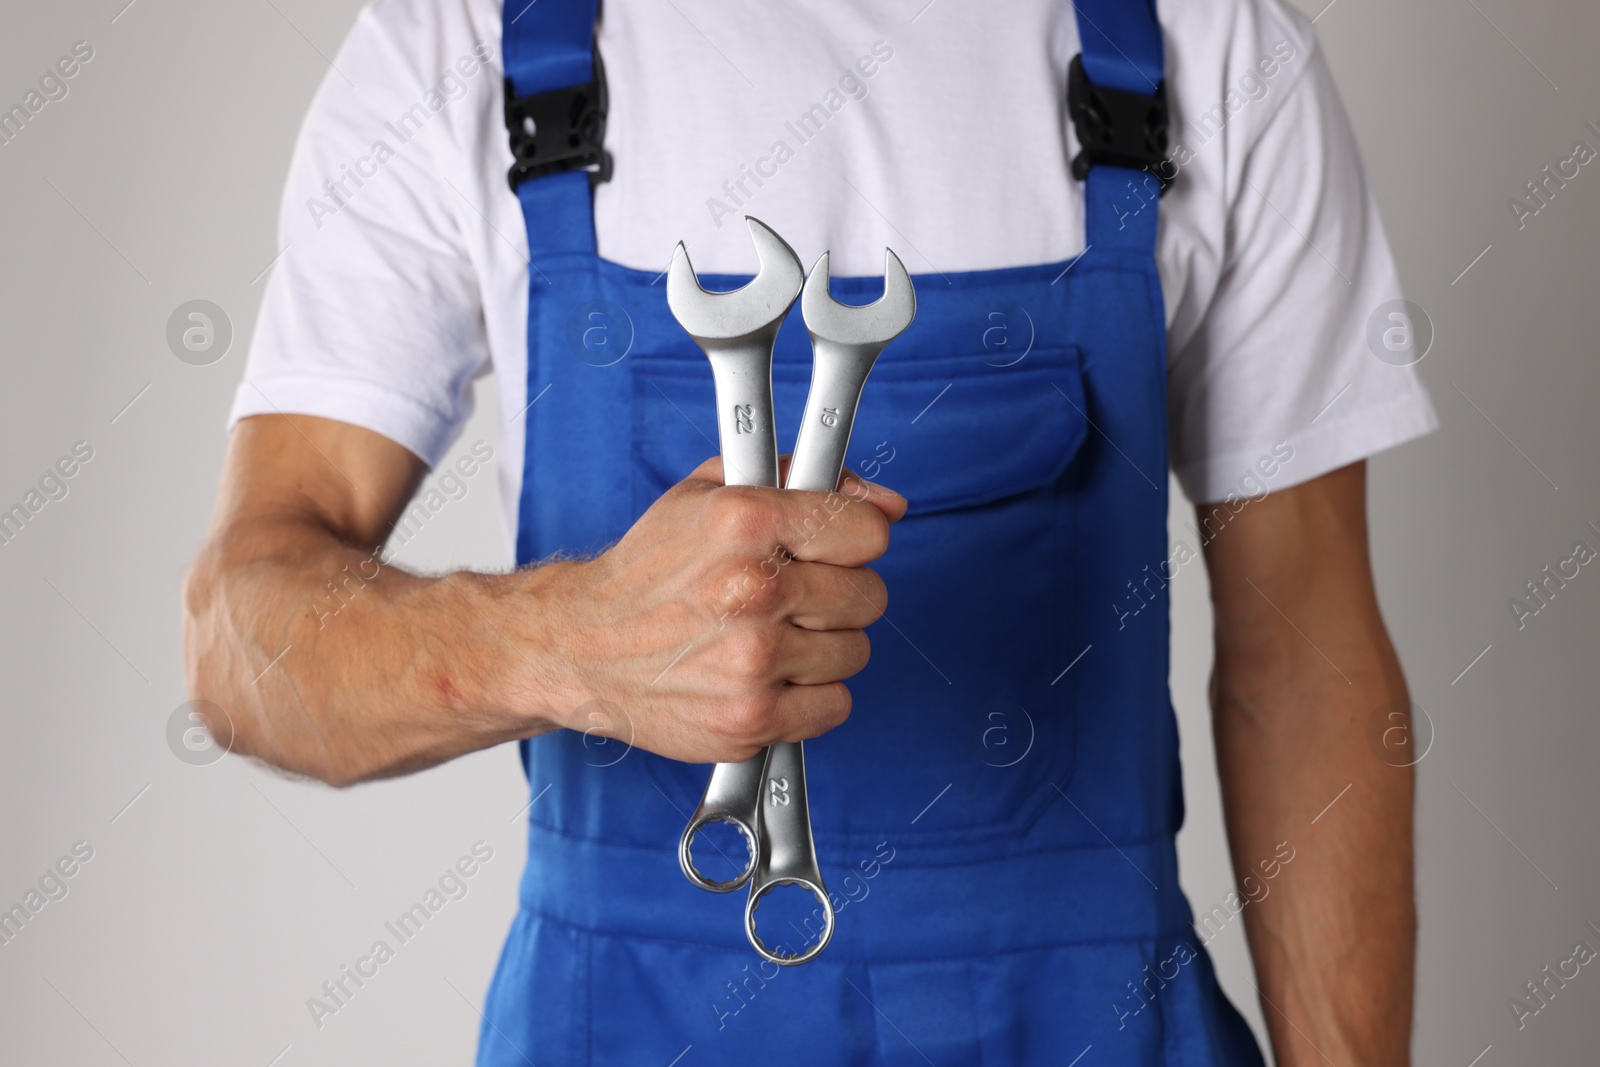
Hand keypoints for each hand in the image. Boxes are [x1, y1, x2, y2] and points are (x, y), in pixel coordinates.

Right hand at [523, 457, 906, 763]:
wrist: (580, 646)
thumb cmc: (648, 571)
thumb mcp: (712, 492)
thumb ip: (803, 480)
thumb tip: (886, 504)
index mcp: (745, 521)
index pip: (868, 534)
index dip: (852, 542)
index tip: (827, 551)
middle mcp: (752, 589)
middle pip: (869, 596)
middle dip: (837, 595)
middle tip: (790, 597)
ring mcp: (754, 660)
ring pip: (855, 652)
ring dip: (822, 647)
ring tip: (769, 637)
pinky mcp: (751, 718)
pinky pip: (835, 705)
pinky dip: (809, 696)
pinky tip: (767, 676)